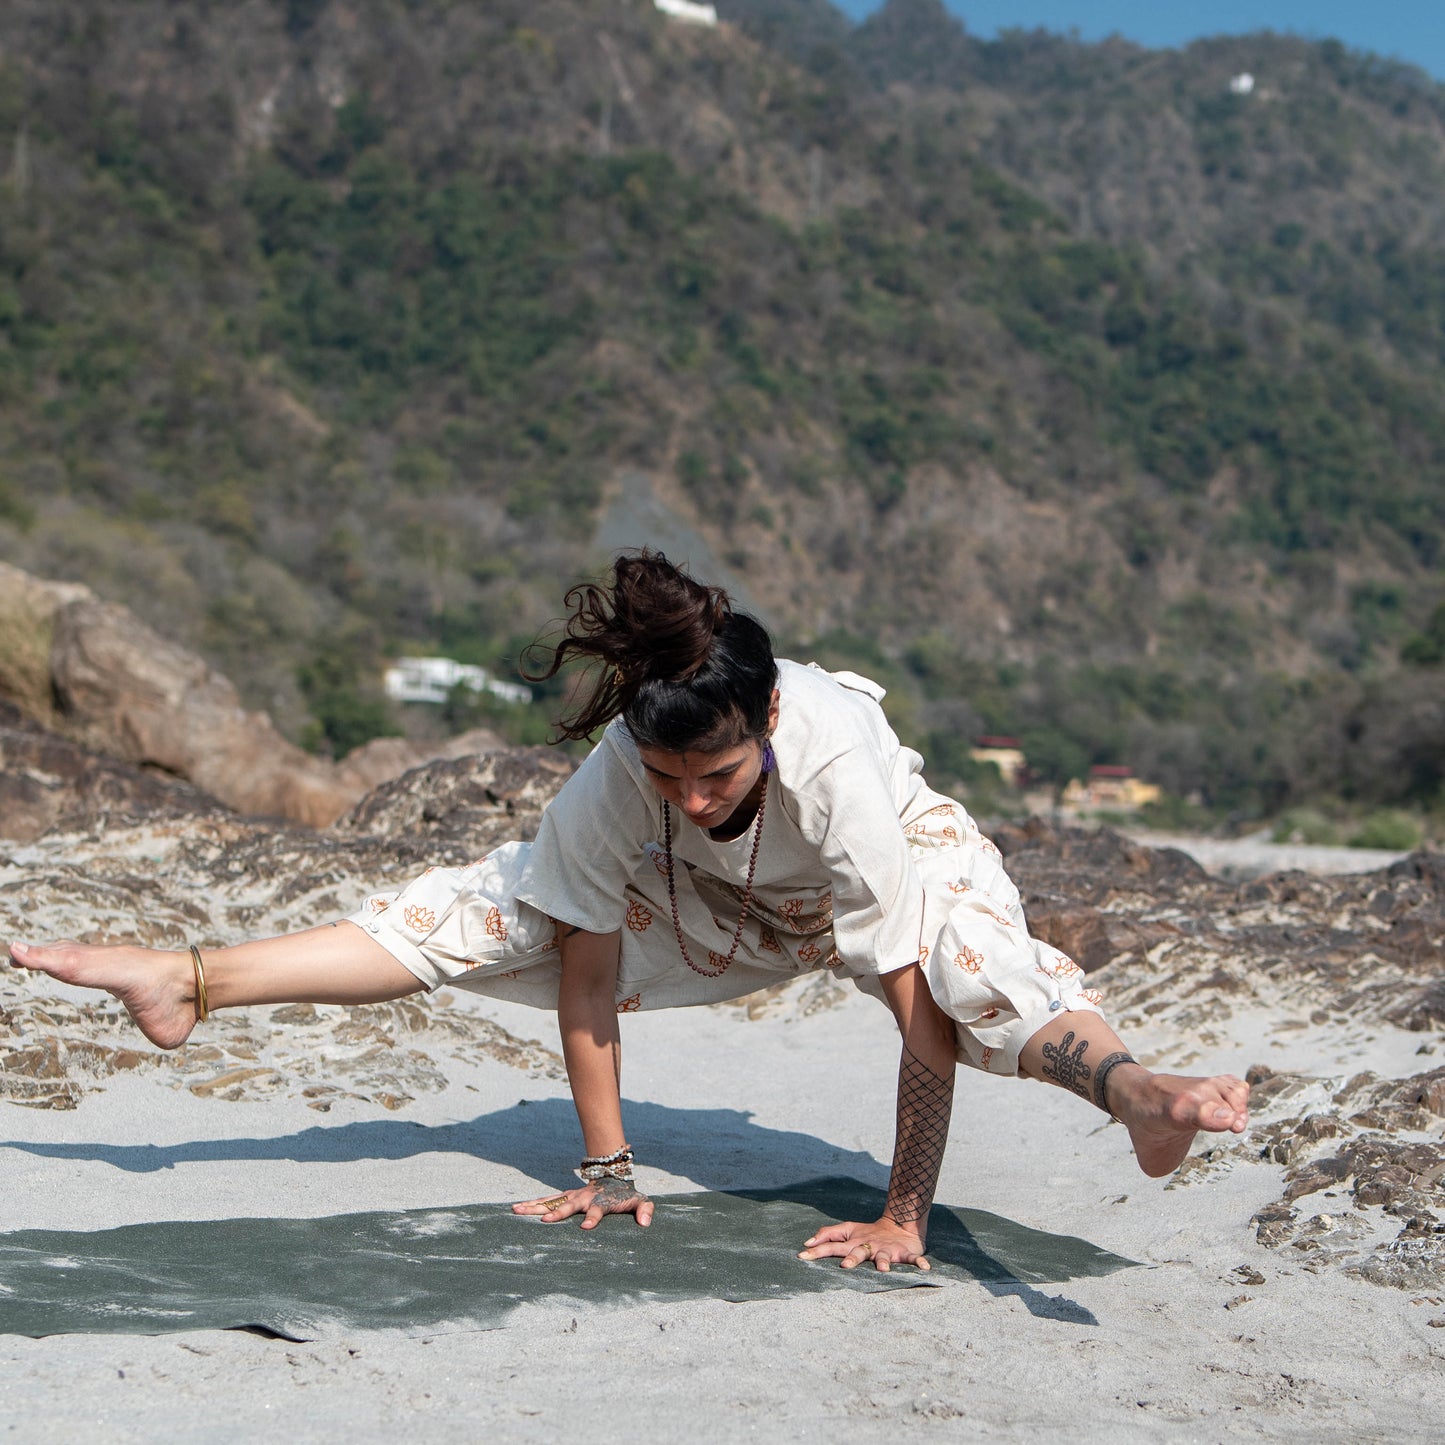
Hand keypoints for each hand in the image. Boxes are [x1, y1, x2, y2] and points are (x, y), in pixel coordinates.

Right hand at [512, 1176, 653, 1229]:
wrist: (614, 1177)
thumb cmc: (627, 1195)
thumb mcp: (641, 1201)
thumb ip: (645, 1210)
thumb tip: (646, 1223)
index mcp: (601, 1202)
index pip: (597, 1210)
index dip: (593, 1218)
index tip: (587, 1227)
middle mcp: (584, 1198)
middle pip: (568, 1206)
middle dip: (557, 1213)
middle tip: (545, 1221)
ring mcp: (572, 1197)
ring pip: (552, 1201)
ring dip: (535, 1206)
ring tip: (517, 1210)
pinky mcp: (565, 1197)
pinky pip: (546, 1201)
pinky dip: (532, 1204)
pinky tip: (516, 1208)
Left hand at [797, 1215, 928, 1271]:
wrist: (899, 1226)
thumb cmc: (867, 1233)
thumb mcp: (847, 1230)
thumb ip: (827, 1235)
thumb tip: (805, 1242)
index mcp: (853, 1242)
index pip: (833, 1245)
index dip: (818, 1250)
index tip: (802, 1255)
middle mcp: (868, 1246)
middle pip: (858, 1252)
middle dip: (852, 1258)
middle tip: (844, 1266)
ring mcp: (886, 1250)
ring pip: (884, 1256)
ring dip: (884, 1262)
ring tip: (884, 1270)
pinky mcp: (904, 1253)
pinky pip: (912, 1260)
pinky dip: (919, 1264)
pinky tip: (924, 1269)